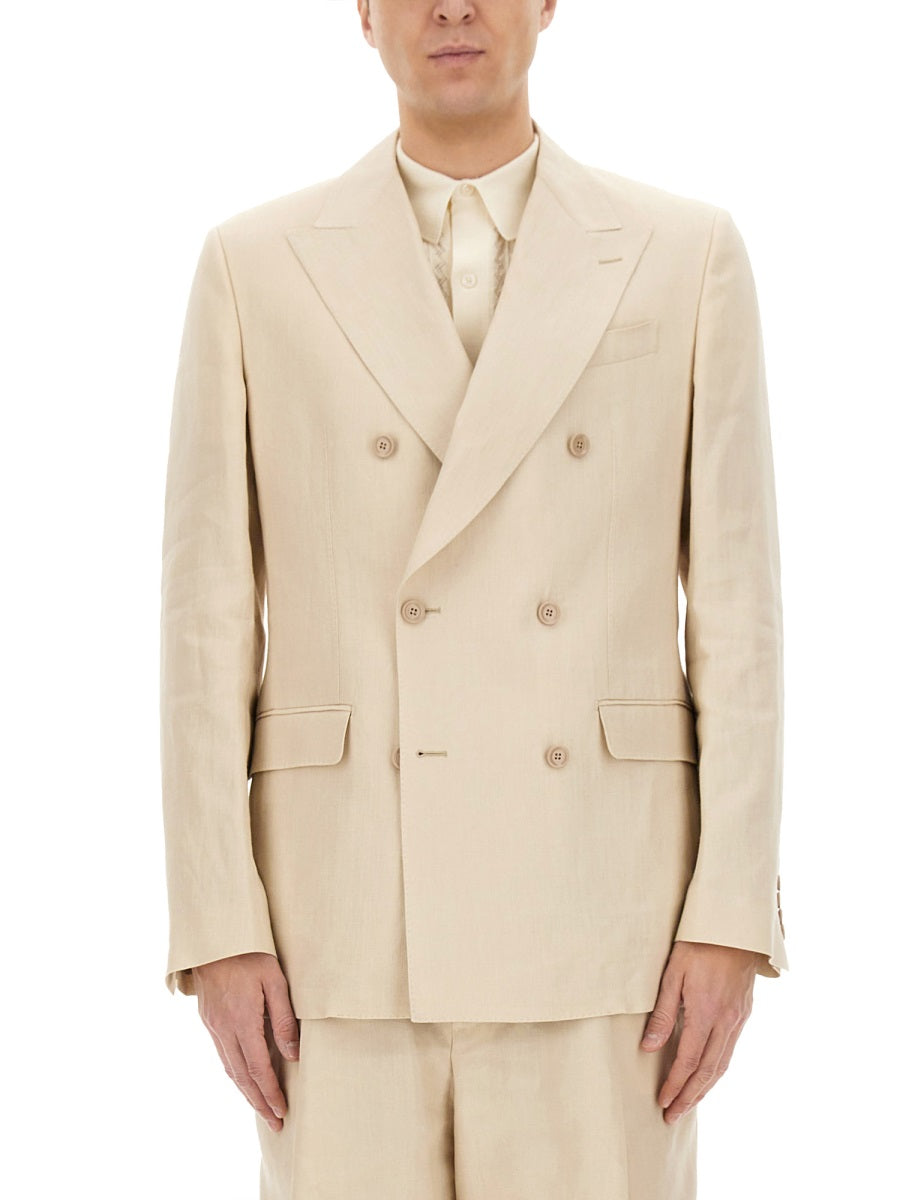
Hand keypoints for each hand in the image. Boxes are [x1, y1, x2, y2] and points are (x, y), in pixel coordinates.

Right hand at [192, 951, 299, 1131]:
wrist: (216, 938)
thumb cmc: (250, 953)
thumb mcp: (275, 980)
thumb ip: (283, 1018)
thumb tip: (292, 1055)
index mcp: (242, 1020)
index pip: (258, 1068)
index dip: (270, 1093)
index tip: (282, 1110)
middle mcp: (224, 1028)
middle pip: (241, 1076)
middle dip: (258, 1102)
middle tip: (274, 1122)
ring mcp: (213, 1025)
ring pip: (229, 1068)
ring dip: (246, 1092)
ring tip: (261, 1108)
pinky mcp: (208, 1020)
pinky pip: (222, 1055)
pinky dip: (235, 1073)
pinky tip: (244, 1079)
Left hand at [640, 940, 760, 1123]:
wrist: (734, 925)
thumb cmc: (698, 943)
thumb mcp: (673, 973)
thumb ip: (662, 1012)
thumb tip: (649, 1047)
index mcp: (705, 1011)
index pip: (688, 1060)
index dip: (674, 1084)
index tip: (662, 1101)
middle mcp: (726, 1021)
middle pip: (707, 1071)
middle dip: (689, 1096)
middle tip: (673, 1115)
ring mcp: (738, 1018)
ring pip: (722, 1064)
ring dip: (705, 1088)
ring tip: (689, 1103)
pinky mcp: (744, 1013)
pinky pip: (731, 1050)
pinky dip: (718, 1069)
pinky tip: (708, 1075)